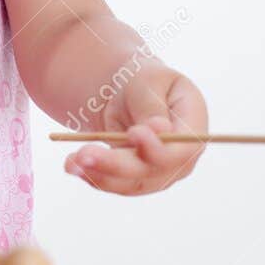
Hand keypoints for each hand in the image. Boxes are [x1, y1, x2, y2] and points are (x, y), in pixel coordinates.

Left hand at [64, 65, 207, 195]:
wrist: (125, 92)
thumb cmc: (143, 80)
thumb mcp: (148, 81)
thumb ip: (152, 106)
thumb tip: (159, 132)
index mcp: (193, 124)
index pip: (184, 149)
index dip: (159, 148)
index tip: (133, 133)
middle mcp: (181, 156)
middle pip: (153, 171)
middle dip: (117, 165)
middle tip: (85, 154)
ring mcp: (159, 172)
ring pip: (130, 183)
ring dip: (99, 174)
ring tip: (71, 162)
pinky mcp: (135, 180)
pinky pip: (114, 184)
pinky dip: (92, 176)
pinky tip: (71, 165)